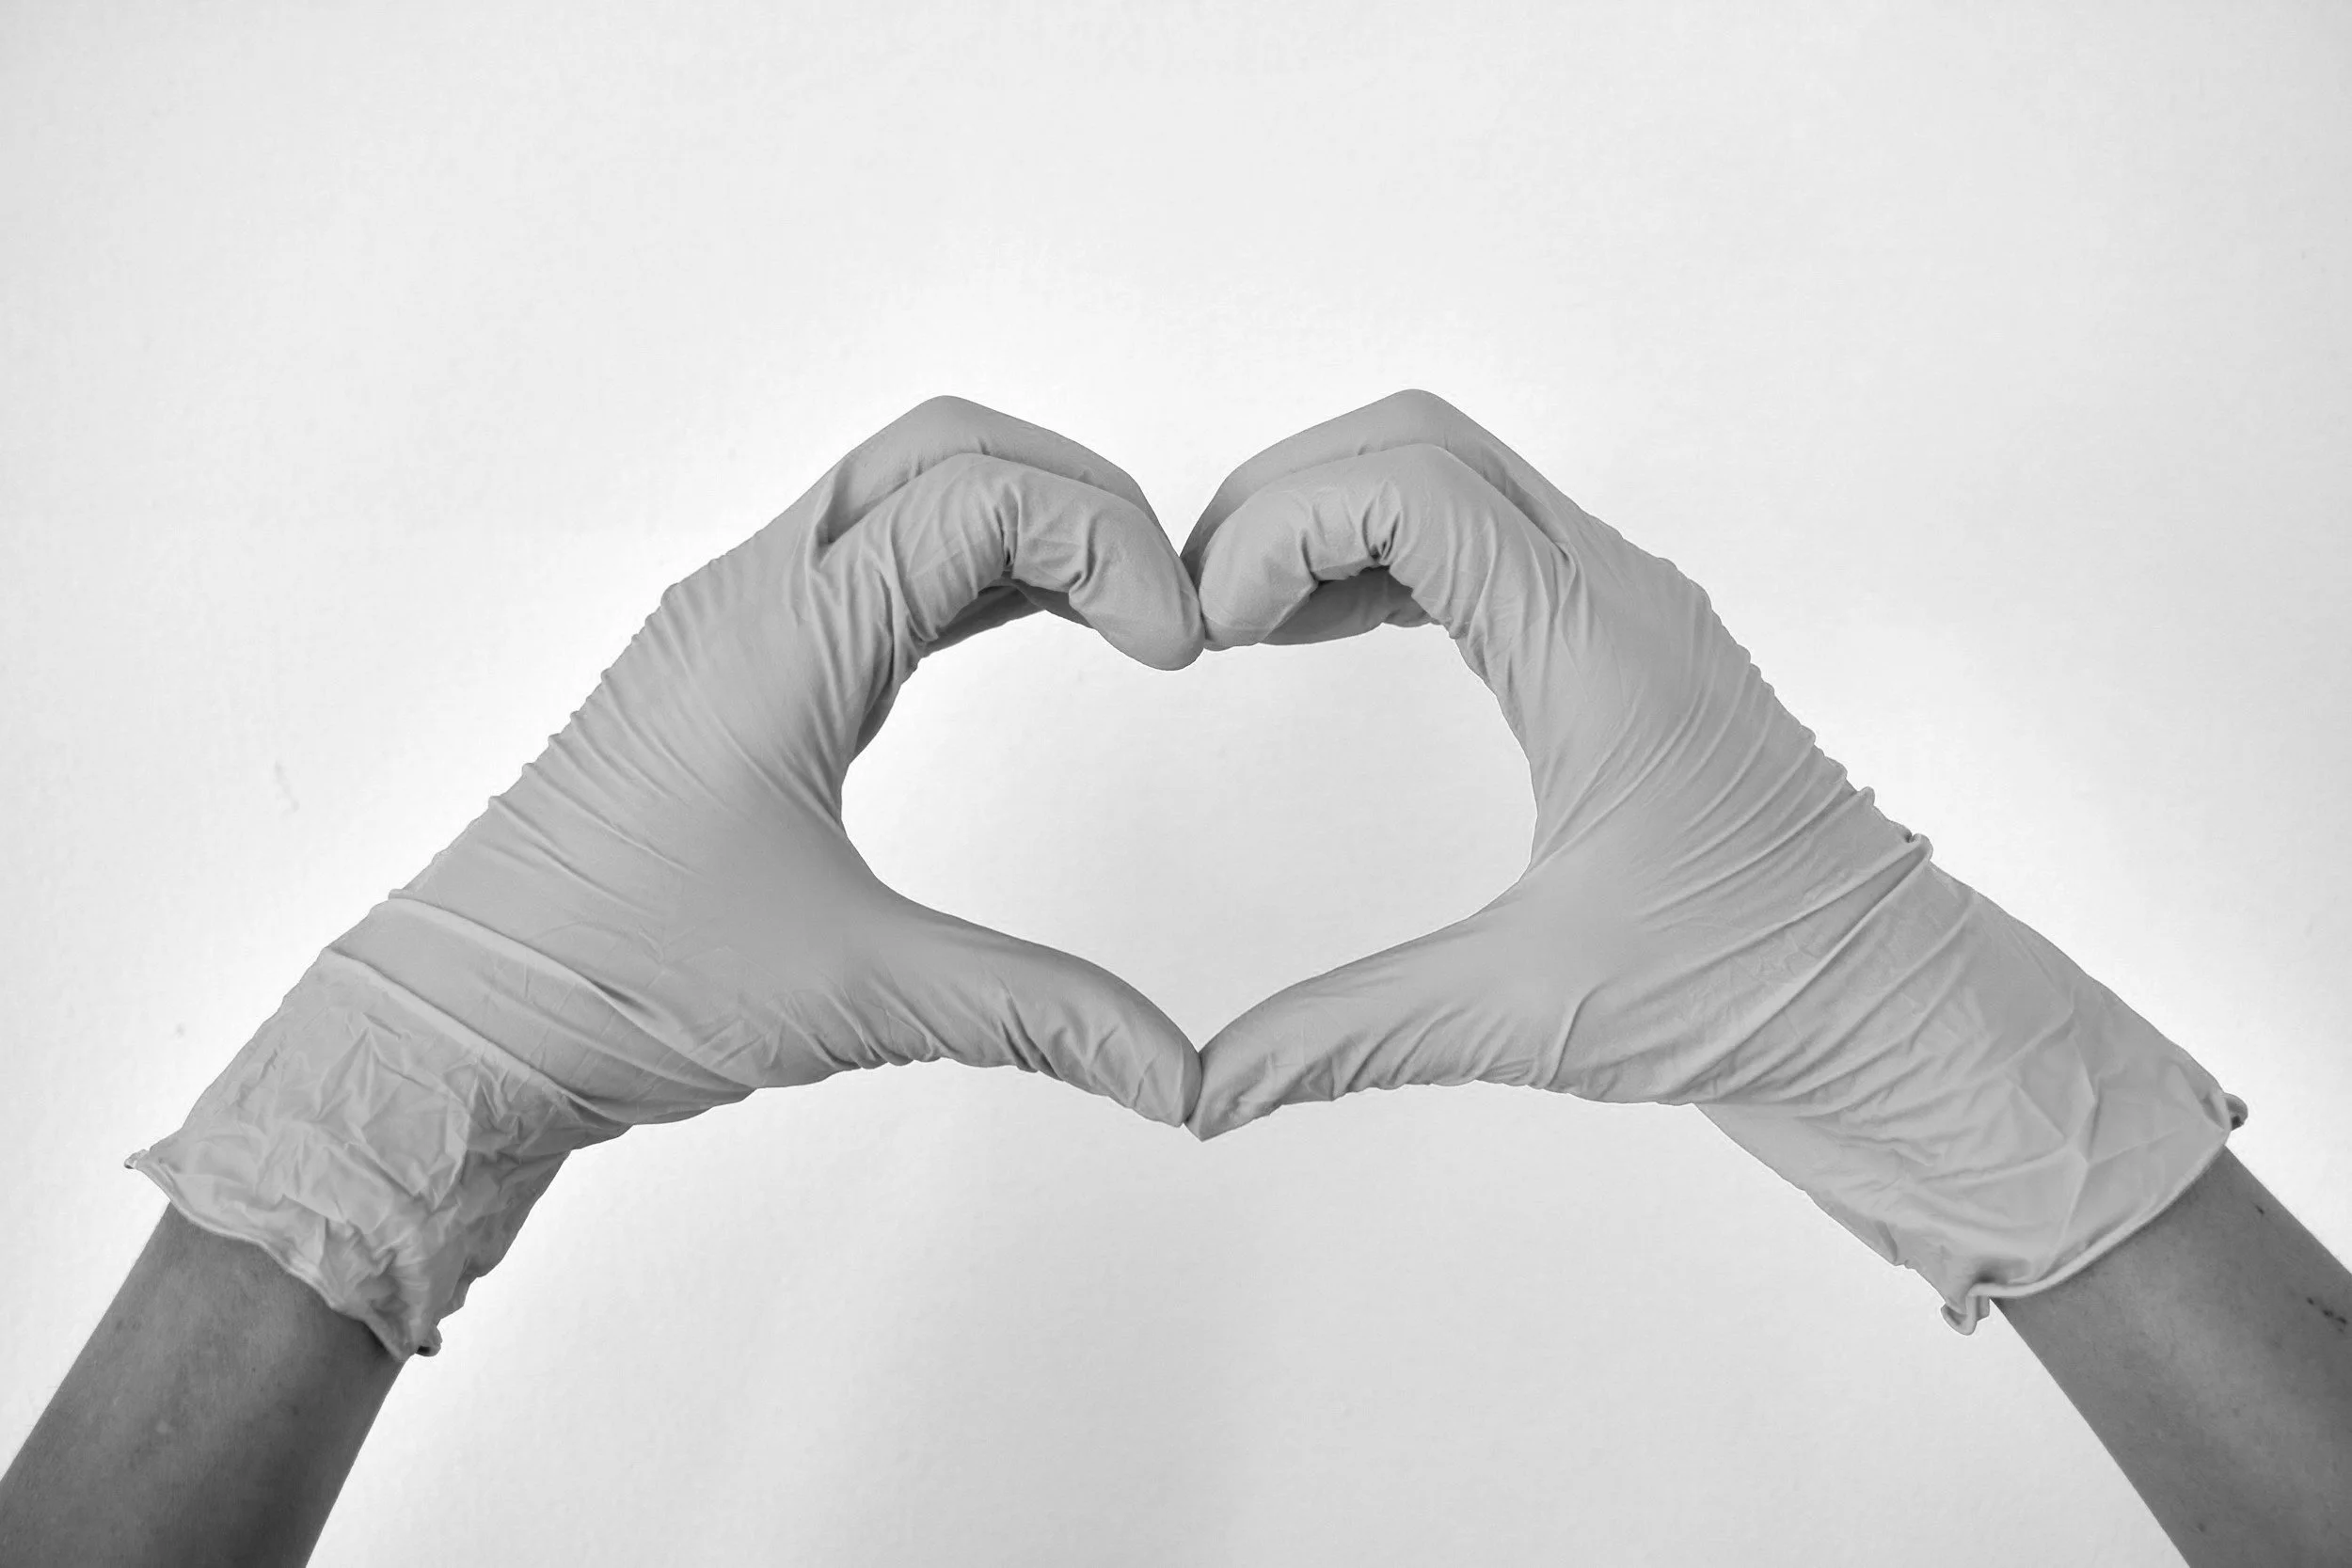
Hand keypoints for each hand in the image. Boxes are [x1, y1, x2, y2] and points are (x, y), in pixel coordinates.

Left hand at [127, 396, 1205, 1358]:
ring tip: (1121, 612)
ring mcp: (732, 621)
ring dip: (1022, 522)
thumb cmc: (616, 983)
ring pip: (901, 492)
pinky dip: (964, 569)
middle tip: (1164, 599)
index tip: (1179, 650)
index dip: (1111, 545)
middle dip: (1080, 496)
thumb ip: (1039, 1017)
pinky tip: (1026, 626)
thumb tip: (1177, 1077)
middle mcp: (752, 595)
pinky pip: (866, 561)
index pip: (983, 497)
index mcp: (783, 634)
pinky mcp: (726, 667)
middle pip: (946, 448)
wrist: (459, 1026)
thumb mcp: (856, 994)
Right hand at [1181, 389, 2242, 1332]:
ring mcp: (1627, 611)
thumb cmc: (1761, 994)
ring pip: (1453, 478)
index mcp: (1597, 647)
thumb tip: (1204, 1090)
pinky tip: (1320, 634)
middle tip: (1199, 607)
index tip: (1209, 630)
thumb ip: (1347, 1037)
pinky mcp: (1625, 649)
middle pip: (1420, 443)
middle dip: (1286, 498)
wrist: (1903, 1014)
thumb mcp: (1531, 1013)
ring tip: (1238, 619)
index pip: (1411, 486)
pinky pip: (1485, 543)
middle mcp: (1616, 596)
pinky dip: (1385, 560)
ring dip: (1332, 520)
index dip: (1279, 527)